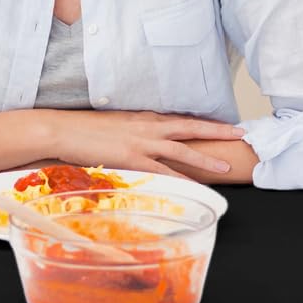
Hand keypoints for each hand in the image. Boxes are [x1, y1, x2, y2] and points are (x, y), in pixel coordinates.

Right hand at [43, 109, 247, 176]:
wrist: (60, 129)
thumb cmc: (83, 129)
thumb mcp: (115, 124)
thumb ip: (134, 130)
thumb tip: (144, 139)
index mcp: (144, 116)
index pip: (180, 118)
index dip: (203, 121)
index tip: (223, 123)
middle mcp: (148, 126)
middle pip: (191, 126)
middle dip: (217, 130)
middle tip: (241, 133)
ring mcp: (141, 142)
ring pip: (182, 149)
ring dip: (206, 158)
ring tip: (226, 166)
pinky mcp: (132, 157)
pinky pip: (163, 170)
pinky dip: (181, 178)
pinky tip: (195, 185)